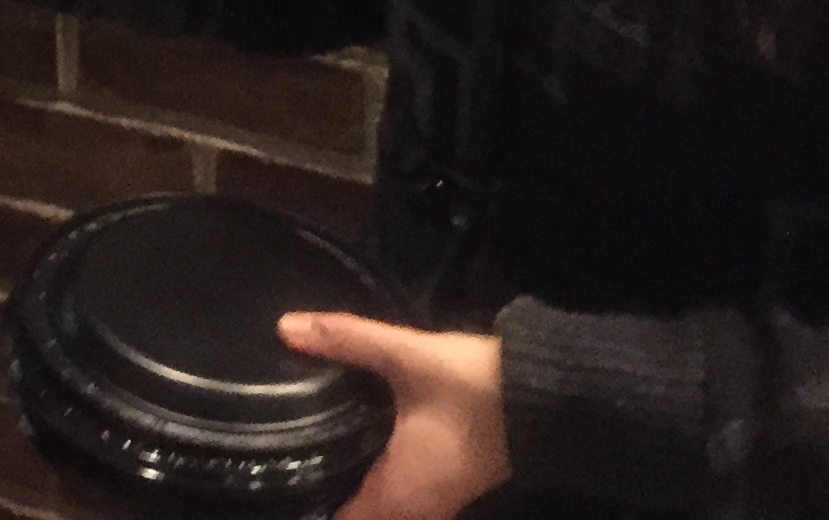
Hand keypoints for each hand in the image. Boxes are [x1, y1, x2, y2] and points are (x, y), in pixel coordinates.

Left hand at [279, 311, 508, 519]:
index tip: (278, 477)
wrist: (550, 399)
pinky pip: (403, 496)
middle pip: (361, 516)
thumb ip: (346, 339)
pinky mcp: (451, 483)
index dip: (307, 504)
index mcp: (397, 496)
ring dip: (356, 484)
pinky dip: (379, 476)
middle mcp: (415, 510)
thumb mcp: (406, 357)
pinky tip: (361, 439)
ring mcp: (438, 502)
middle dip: (328, 490)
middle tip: (287, 454)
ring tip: (316, 444)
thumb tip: (285, 326)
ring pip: (385, 508)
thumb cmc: (474, 388)